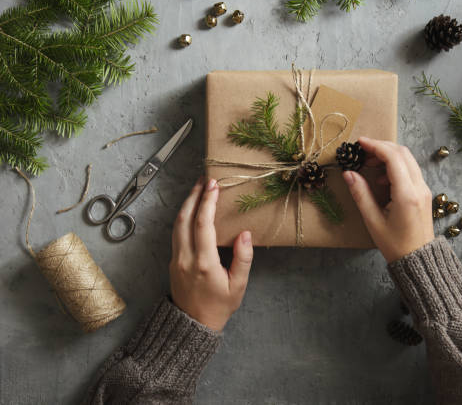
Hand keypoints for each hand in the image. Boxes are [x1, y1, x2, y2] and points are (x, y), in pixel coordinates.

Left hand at [170, 176, 252, 331]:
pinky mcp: (172, 260)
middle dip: (194, 196)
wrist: (192, 324)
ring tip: (197, 189)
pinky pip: (175, 232)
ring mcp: (175, 258)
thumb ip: (243, 259)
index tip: (214, 186)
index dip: (208, 202)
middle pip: (185, 218)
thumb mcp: (238, 286)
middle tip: (204, 179)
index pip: (203, 225)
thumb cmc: (219, 306)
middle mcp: (185, 258)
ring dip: (186, 203)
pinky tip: (191, 209)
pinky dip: (183, 216)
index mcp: (204, 263)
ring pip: (176, 224)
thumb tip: (245, 234)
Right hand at [342, 137, 433, 262]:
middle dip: (381, 147)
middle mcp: (419, 188)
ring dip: (389, 155)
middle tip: (362, 152)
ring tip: (369, 165)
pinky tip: (382, 179)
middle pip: (403, 153)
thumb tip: (349, 174)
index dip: (375, 146)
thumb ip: (361, 194)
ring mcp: (424, 189)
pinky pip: (411, 170)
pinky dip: (395, 166)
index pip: (393, 157)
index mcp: (406, 194)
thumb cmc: (395, 244)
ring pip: (408, 159)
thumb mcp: (373, 221)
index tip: (359, 143)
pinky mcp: (424, 193)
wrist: (418, 259)